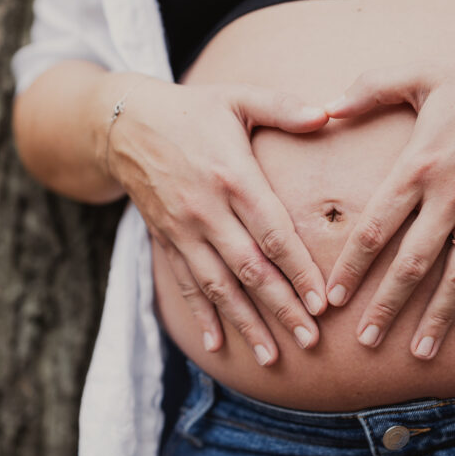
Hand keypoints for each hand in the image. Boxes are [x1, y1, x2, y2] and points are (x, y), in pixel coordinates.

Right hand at [107, 77, 330, 364]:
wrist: (123, 123)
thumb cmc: (191, 109)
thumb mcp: (237, 97)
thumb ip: (284, 107)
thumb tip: (331, 113)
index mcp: (232, 176)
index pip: (272, 233)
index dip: (298, 270)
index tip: (322, 303)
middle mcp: (206, 210)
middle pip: (249, 269)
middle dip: (281, 308)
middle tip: (310, 341)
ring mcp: (183, 229)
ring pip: (218, 286)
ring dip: (245, 323)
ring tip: (271, 358)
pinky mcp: (166, 240)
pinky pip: (185, 284)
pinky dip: (201, 316)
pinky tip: (217, 344)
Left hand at [323, 30, 454, 359]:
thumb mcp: (419, 73)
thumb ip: (368, 89)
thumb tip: (323, 107)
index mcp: (418, 166)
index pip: (376, 227)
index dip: (352, 266)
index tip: (332, 298)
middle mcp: (452, 197)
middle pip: (413, 263)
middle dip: (387, 306)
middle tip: (366, 342)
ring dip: (441, 317)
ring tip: (420, 352)